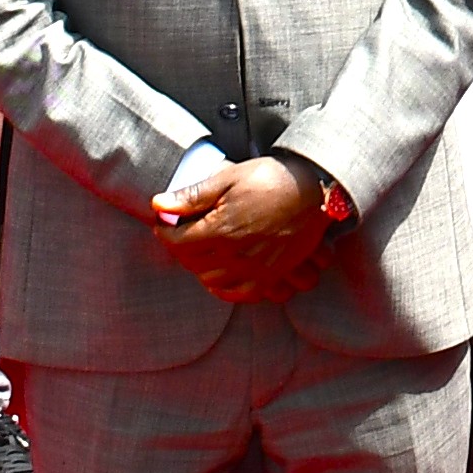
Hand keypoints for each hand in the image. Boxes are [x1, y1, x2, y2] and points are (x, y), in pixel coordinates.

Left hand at [160, 154, 339, 300]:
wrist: (315, 190)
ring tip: (200, 249)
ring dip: (199, 266)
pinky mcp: (270, 275)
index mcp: (220, 229)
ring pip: (211, 279)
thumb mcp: (229, 178)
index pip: (177, 241)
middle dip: (180, 247)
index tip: (163, 221)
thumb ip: (192, 196)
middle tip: (181, 232)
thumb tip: (158, 205)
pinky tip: (220, 277)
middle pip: (191, 261)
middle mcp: (234, 255)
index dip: (165, 231)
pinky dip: (224, 289)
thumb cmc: (272, 178)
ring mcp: (253, 268)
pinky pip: (240, 294)